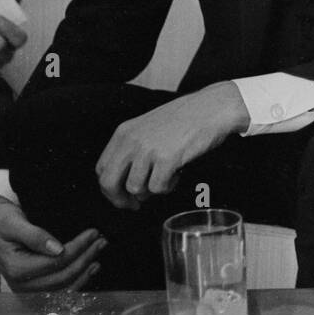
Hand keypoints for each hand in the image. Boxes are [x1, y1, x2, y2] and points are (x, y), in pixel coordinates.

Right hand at [0, 192, 104, 291]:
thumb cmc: (0, 219)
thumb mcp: (14, 222)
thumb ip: (35, 236)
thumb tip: (58, 249)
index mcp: (16, 269)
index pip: (57, 262)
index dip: (79, 248)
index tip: (94, 233)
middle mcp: (21, 285)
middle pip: (63, 277)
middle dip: (86, 258)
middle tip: (102, 241)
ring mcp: (27, 290)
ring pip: (64, 288)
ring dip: (85, 272)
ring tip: (99, 253)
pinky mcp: (33, 289)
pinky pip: (60, 291)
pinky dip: (78, 281)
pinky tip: (90, 268)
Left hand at [95, 82, 248, 208]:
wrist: (211, 108)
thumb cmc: (185, 118)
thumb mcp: (149, 127)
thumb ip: (134, 148)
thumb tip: (126, 180)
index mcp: (124, 133)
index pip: (102, 168)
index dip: (109, 188)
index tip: (121, 196)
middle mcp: (132, 141)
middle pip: (109, 183)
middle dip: (120, 200)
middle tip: (134, 205)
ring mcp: (148, 150)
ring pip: (135, 188)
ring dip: (151, 190)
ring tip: (166, 177)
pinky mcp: (167, 159)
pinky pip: (158, 187)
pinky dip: (168, 186)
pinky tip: (177, 174)